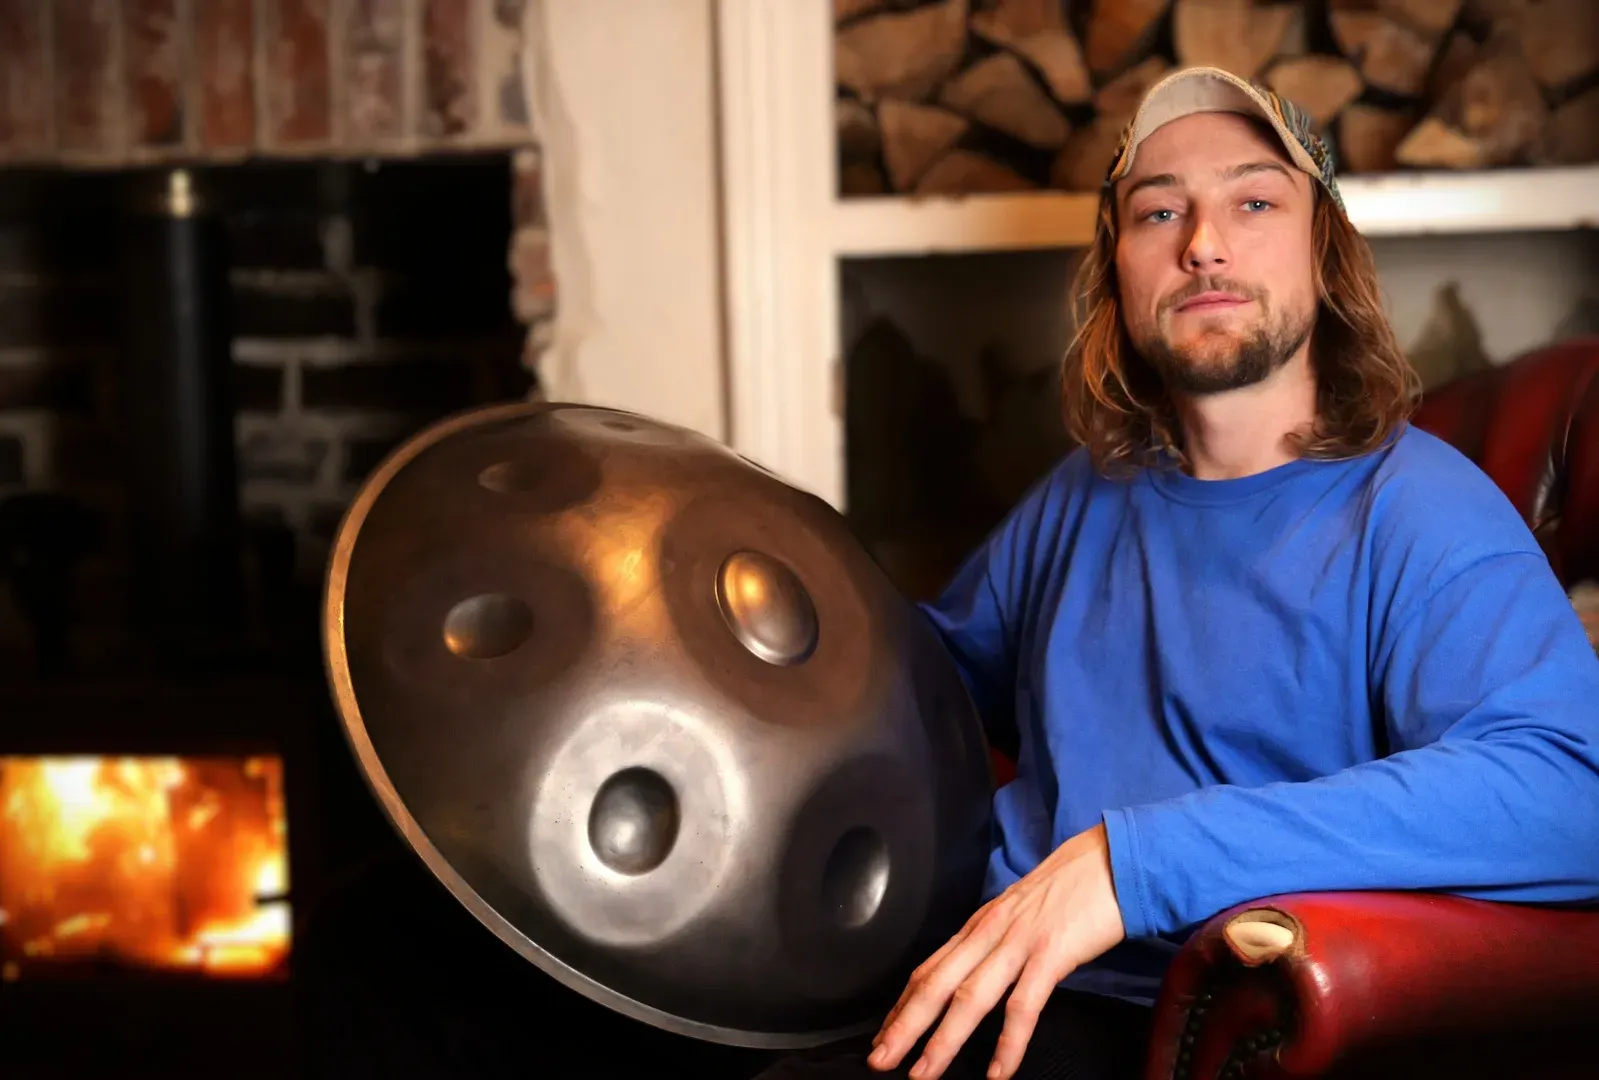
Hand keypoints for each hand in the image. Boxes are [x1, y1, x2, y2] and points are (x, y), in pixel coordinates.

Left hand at [866, 822, 1125, 1079]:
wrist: (1110, 860)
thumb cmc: (1071, 888)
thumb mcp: (1020, 913)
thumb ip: (996, 942)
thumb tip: (978, 971)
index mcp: (980, 926)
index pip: (929, 969)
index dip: (903, 1004)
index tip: (885, 1033)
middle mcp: (989, 933)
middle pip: (936, 985)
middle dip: (905, 1026)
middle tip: (880, 1059)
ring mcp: (1018, 943)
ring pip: (969, 998)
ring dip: (942, 1039)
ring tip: (923, 1073)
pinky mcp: (1051, 954)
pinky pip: (1023, 1005)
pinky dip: (1008, 1042)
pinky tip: (997, 1072)